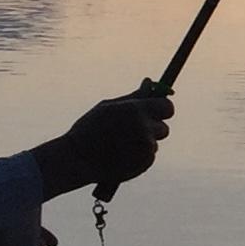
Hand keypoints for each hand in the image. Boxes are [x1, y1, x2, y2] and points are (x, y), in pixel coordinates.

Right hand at [44, 85, 174, 200]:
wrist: (77, 159)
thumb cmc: (89, 129)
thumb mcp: (108, 107)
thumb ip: (133, 96)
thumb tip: (150, 82)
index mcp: (136, 110)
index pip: (167, 107)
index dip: (162, 109)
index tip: (156, 111)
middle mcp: (145, 128)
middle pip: (164, 127)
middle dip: (153, 128)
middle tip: (136, 130)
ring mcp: (146, 147)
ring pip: (154, 142)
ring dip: (143, 143)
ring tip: (120, 144)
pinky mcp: (145, 162)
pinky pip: (148, 156)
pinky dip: (139, 156)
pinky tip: (121, 155)